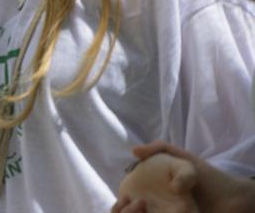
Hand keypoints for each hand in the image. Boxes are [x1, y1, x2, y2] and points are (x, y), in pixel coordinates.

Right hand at [113, 142, 254, 212]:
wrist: (232, 198)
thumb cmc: (207, 177)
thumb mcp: (182, 158)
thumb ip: (158, 148)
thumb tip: (133, 151)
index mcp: (148, 193)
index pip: (123, 202)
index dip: (121, 204)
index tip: (130, 199)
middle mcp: (151, 209)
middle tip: (142, 206)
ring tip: (147, 211)